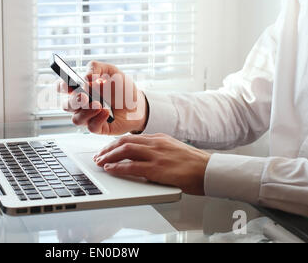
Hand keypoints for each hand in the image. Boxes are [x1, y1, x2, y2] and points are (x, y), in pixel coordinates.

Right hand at [57, 61, 147, 134]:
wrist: (138, 103)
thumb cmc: (122, 88)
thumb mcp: (111, 71)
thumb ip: (97, 69)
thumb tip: (86, 78)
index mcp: (81, 88)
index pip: (62, 88)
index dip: (61, 86)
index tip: (68, 84)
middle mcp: (81, 104)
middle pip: (66, 105)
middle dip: (73, 101)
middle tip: (84, 96)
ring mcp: (88, 117)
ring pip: (76, 119)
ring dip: (86, 111)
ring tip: (99, 104)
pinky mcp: (98, 127)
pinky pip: (91, 127)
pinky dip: (98, 119)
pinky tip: (107, 112)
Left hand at [93, 134, 211, 194]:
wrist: (209, 170)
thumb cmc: (194, 164)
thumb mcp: (173, 150)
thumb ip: (157, 151)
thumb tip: (142, 159)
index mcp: (159, 138)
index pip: (131, 137)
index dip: (115, 143)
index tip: (107, 149)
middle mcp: (156, 143)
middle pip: (124, 141)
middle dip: (108, 148)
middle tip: (99, 155)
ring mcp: (156, 155)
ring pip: (125, 150)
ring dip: (109, 156)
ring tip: (100, 161)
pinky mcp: (157, 168)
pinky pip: (132, 166)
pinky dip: (118, 167)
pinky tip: (110, 169)